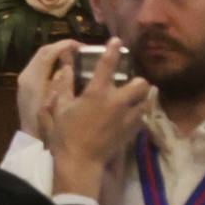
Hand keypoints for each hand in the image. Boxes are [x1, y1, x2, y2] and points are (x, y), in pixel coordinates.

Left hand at [14, 40, 75, 142]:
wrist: (32, 142)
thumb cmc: (46, 124)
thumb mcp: (57, 102)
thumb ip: (61, 81)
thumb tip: (66, 65)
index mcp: (33, 78)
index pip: (48, 52)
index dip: (65, 45)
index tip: (81, 46)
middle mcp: (26, 75)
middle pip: (43, 52)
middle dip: (61, 47)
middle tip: (79, 49)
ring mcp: (24, 80)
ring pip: (40, 58)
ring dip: (56, 54)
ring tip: (73, 56)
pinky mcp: (26, 86)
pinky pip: (40, 66)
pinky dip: (52, 63)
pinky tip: (64, 68)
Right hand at [46, 40, 150, 199]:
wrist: (81, 162)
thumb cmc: (66, 134)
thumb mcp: (59, 107)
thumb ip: (64, 85)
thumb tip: (67, 68)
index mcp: (97, 92)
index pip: (109, 64)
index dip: (114, 49)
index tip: (117, 41)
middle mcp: (117, 102)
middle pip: (141, 83)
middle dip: (137, 80)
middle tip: (128, 82)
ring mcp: (127, 118)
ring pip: (145, 100)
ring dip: (140, 97)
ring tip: (131, 98)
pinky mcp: (131, 132)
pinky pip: (141, 117)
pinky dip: (137, 113)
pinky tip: (128, 115)